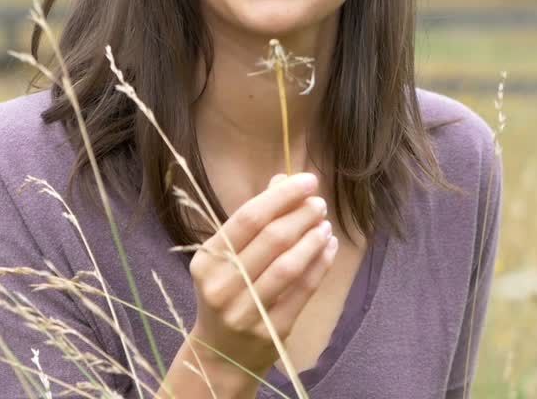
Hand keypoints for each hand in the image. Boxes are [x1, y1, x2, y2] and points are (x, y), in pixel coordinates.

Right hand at [187, 172, 339, 380]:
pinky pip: (302, 292)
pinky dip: (320, 265)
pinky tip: (329, 248)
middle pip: (271, 240)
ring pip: (288, 266)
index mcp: (207, 260)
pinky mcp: (271, 331)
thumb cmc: (227, 293)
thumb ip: (254, 219)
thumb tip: (283, 180)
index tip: (307, 181)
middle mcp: (222, 286)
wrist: (220, 356)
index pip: (247, 219)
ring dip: (312, 239)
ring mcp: (246, 311)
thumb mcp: (226, 257)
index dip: (281, 196)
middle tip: (319, 203)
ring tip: (325, 223)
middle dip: (300, 215)